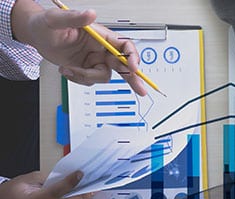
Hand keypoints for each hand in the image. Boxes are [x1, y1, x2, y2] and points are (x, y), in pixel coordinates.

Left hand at [10, 0, 146, 95]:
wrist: (35, 36)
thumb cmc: (45, 24)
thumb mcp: (57, 19)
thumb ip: (75, 18)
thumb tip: (90, 14)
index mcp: (100, 36)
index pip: (124, 46)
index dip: (132, 57)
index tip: (132, 68)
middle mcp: (101, 49)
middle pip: (124, 65)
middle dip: (132, 78)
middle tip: (141, 90)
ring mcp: (95, 60)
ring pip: (103, 76)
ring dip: (86, 77)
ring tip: (69, 69)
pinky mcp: (87, 69)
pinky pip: (90, 81)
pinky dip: (78, 79)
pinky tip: (67, 70)